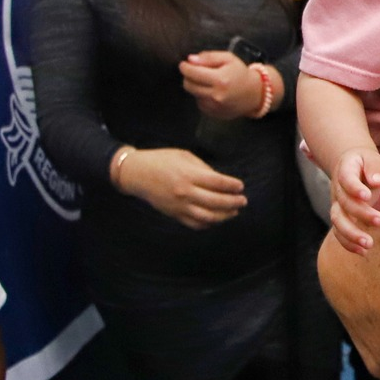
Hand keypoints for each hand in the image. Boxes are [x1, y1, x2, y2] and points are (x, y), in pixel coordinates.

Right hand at [118, 147, 246, 228]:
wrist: (136, 174)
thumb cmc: (161, 160)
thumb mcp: (184, 156)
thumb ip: (203, 168)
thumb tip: (220, 180)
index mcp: (188, 175)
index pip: (217, 182)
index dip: (231, 186)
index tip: (240, 186)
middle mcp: (185, 192)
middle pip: (215, 201)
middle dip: (232, 202)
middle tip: (243, 201)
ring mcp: (179, 206)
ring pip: (207, 216)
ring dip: (224, 216)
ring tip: (234, 212)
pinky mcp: (174, 214)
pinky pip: (194, 223)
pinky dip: (208, 224)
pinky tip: (216, 219)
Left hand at [180, 50, 266, 118]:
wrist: (255, 93)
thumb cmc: (241, 73)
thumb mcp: (228, 59)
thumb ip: (209, 57)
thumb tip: (191, 60)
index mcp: (220, 80)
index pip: (192, 73)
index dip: (185, 67)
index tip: (184, 64)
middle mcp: (216, 95)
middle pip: (188, 85)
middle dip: (188, 77)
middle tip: (194, 72)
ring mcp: (214, 107)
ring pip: (193, 94)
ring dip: (196, 86)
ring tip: (208, 82)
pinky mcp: (214, 113)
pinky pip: (199, 103)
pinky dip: (202, 96)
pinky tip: (213, 92)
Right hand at [330, 147, 379, 252]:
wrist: (350, 167)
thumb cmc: (366, 163)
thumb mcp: (372, 158)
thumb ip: (374, 168)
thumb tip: (377, 182)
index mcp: (345, 170)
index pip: (346, 179)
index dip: (354, 188)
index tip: (367, 195)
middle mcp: (337, 189)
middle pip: (344, 204)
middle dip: (361, 214)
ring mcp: (337, 205)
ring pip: (338, 222)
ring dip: (352, 234)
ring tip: (369, 244)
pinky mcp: (341, 218)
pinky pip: (339, 233)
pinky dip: (349, 244)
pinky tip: (363, 252)